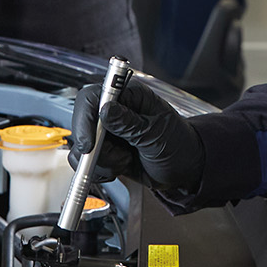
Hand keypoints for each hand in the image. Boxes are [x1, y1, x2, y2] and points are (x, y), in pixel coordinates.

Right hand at [70, 74, 204, 191]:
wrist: (183, 169)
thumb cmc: (178, 144)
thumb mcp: (157, 134)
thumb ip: (130, 123)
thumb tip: (106, 110)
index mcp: (129, 96)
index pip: (92, 97)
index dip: (85, 119)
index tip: (90, 144)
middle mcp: (114, 110)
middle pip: (83, 123)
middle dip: (97, 148)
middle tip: (118, 158)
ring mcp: (107, 131)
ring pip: (82, 147)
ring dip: (103, 162)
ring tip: (126, 161)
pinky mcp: (104, 150)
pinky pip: (87, 162)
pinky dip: (100, 171)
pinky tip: (119, 168)